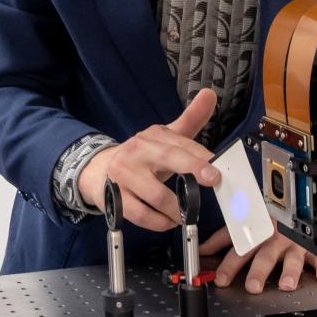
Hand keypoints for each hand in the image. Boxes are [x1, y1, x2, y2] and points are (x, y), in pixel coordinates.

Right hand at [78, 89, 221, 231]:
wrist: (98, 169)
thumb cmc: (141, 156)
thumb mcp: (164, 137)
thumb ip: (190, 119)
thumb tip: (210, 94)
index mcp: (153, 136)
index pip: (180, 144)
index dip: (200, 157)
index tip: (218, 169)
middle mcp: (137, 151)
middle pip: (168, 158)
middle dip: (192, 169)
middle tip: (212, 181)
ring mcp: (123, 174)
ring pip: (156, 194)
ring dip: (177, 208)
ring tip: (187, 214)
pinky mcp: (114, 197)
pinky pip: (141, 214)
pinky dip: (159, 221)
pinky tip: (167, 221)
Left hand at [200, 226, 316, 292]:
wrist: (289, 202)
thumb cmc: (264, 217)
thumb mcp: (241, 225)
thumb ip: (221, 239)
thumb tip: (202, 250)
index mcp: (255, 235)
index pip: (238, 250)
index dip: (228, 265)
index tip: (221, 279)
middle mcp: (273, 240)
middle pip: (264, 257)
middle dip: (258, 271)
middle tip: (252, 286)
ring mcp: (293, 244)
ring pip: (291, 258)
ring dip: (289, 272)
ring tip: (286, 285)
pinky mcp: (310, 247)